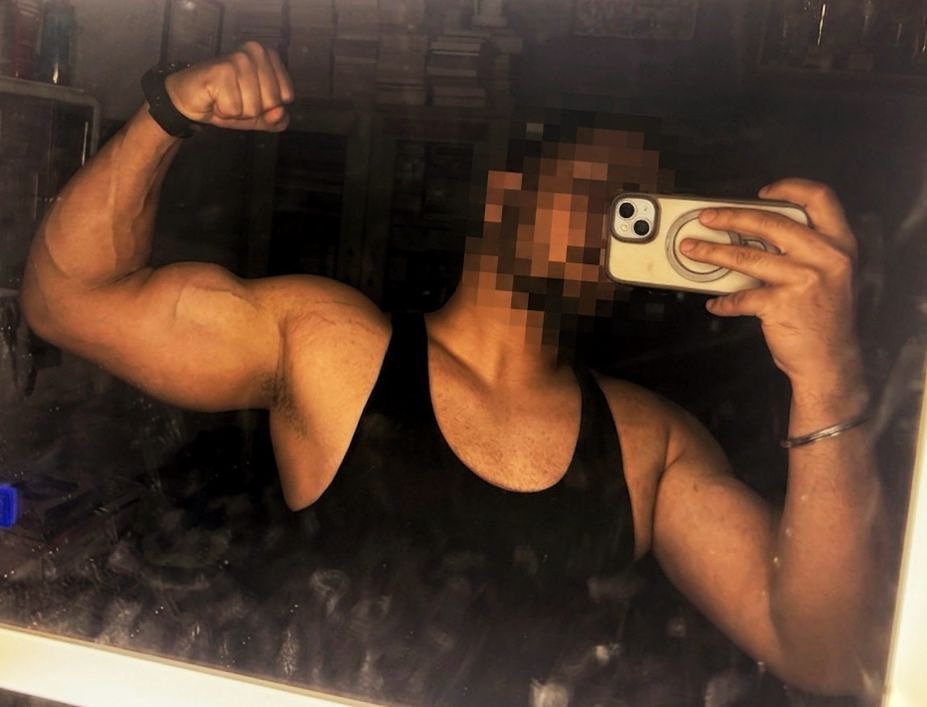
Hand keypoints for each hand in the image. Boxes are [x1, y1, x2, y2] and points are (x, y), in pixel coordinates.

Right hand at [164, 42, 293, 131]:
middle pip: (272, 102)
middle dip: (252, 110)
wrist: (190, 100)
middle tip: (235, 98)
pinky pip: (234, 109)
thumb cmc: (225, 101)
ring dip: (236, 112)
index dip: (268, 106)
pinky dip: (223, 111)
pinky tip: (214, 98)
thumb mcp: (258, 115)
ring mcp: (238, 60)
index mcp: (269, 57)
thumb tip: (280, 114)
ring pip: (253, 108)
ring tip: (224, 98)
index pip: (287, 95)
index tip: (250, 97)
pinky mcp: (221, 71)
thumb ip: (276, 119)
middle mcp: (255, 52)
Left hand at [679, 179, 862, 389]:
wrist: (830, 362)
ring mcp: (802, 280)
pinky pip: (740, 297)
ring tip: (692, 250)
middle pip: (769, 222)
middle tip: (707, 218)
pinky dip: (724, 301)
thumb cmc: (826, 318)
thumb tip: (759, 233)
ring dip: (712, 252)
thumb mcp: (833, 275)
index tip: (762, 192)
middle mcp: (825, 257)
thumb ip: (807, 251)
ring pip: (745, 256)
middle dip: (730, 217)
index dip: (790, 188)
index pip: (820, 198)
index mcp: (839, 244)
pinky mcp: (779, 304)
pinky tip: (715, 303)